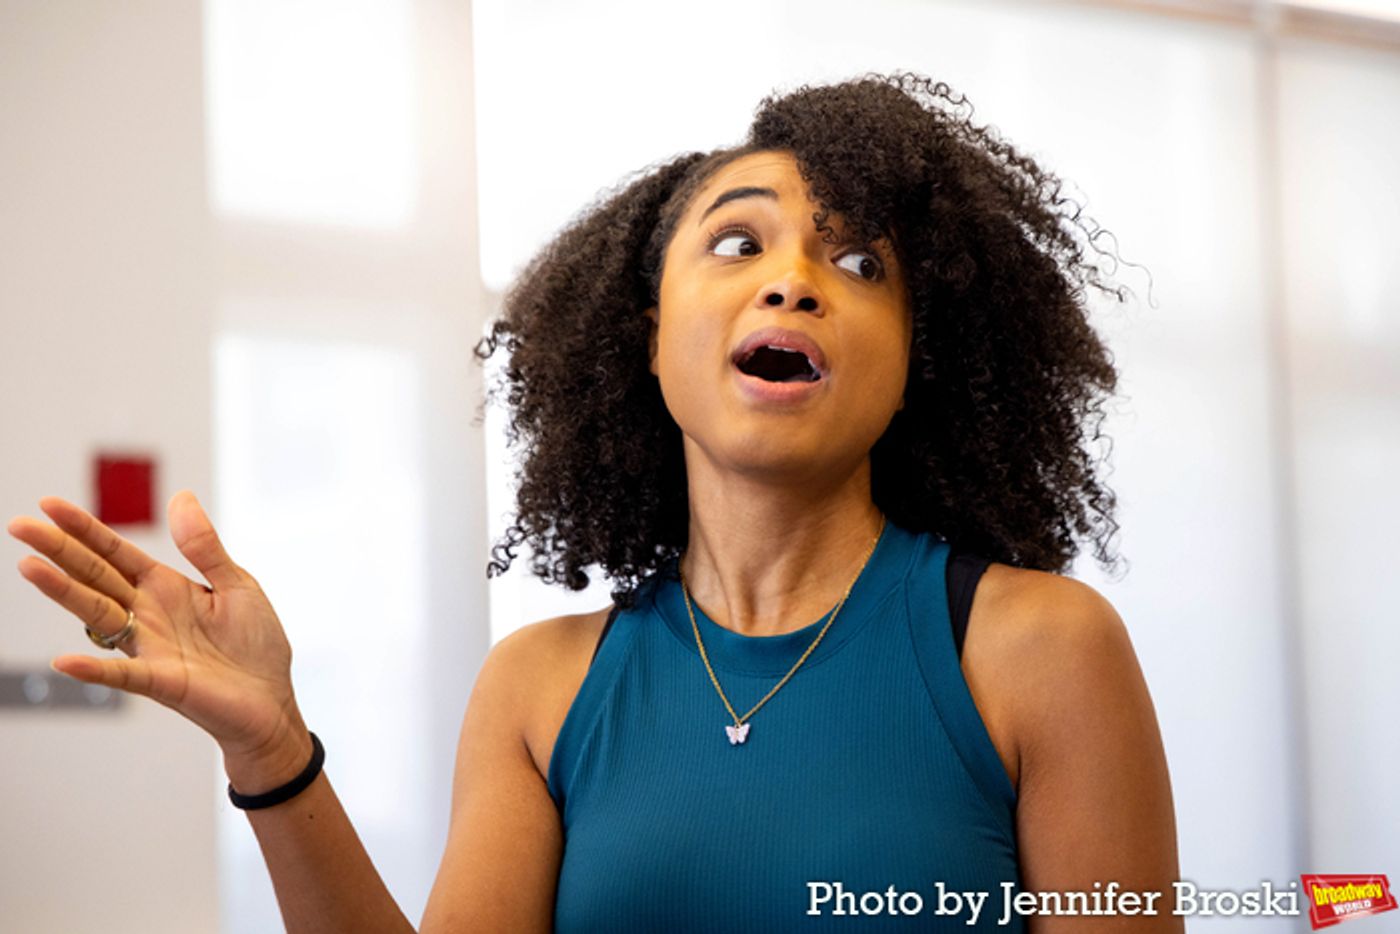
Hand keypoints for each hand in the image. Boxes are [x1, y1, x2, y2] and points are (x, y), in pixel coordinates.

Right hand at [8, 491, 310, 786]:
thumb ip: (205, 546)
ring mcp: (149, 647)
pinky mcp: (162, 681)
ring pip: (98, 613)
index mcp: (166, 586)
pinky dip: (94, 670)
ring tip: (29, 566)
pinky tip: (64, 662)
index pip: (116, 552)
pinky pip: (121, 676)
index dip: (85, 528)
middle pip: (95, 575)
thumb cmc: (254, 644)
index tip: (49, 504)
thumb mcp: (237, 584)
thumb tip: (182, 497)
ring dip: (64, 591)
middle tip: (19, 525)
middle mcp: (148, 613)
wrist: (271, 699)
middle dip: (59, 549)